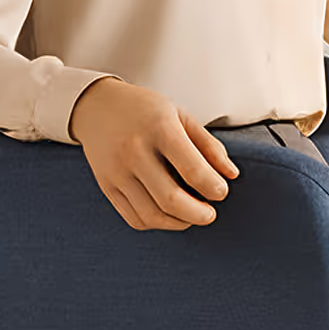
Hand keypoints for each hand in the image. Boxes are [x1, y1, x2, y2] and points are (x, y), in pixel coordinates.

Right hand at [68, 76, 242, 230]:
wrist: (96, 106)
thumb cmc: (145, 110)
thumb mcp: (181, 115)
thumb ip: (208, 145)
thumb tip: (232, 175)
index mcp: (159, 128)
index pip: (193, 170)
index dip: (214, 188)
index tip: (221, 191)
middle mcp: (135, 151)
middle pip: (172, 200)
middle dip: (199, 214)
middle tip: (210, 213)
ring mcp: (117, 171)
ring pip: (153, 215)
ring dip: (180, 223)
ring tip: (192, 215)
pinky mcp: (106, 186)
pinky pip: (135, 218)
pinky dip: (157, 223)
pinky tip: (169, 214)